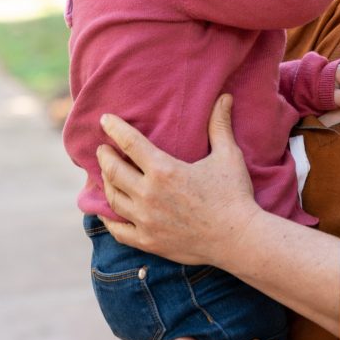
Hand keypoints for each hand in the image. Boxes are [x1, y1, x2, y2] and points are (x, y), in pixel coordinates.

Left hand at [97, 94, 261, 266]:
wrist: (238, 240)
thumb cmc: (234, 195)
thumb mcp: (228, 155)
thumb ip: (219, 125)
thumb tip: (225, 97)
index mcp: (164, 170)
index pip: (130, 142)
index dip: (114, 128)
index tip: (105, 120)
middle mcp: (148, 194)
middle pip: (113, 170)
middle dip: (104, 156)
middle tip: (102, 149)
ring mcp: (145, 220)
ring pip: (113, 198)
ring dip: (106, 183)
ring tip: (106, 175)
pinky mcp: (148, 241)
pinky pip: (118, 230)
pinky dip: (108, 219)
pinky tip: (105, 213)